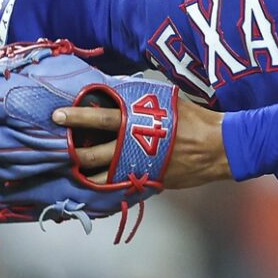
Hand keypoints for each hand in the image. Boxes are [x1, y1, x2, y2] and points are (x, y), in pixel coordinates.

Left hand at [53, 94, 227, 189]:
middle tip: (58, 148)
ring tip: (72, 167)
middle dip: (72, 152)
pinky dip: (105, 185)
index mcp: (138, 122)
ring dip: (85, 172)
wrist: (220, 147)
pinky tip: (94, 182)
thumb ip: (140, 99)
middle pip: (93, 154)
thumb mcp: (166, 101)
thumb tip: (116, 90)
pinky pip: (120, 186)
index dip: (77, 117)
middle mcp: (135, 147)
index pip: (100, 118)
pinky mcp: (148, 182)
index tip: (57, 115)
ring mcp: (141, 168)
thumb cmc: (194, 119)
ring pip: (102, 176)